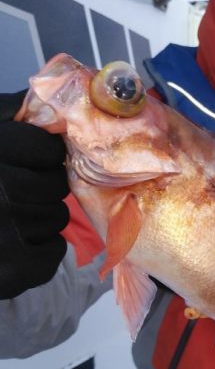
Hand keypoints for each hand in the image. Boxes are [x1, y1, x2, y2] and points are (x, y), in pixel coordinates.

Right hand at [0, 91, 69, 297]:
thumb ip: (9, 111)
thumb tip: (50, 95)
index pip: (48, 150)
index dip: (42, 154)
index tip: (28, 158)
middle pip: (54, 186)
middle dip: (41, 186)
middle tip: (15, 189)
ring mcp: (3, 236)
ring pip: (55, 219)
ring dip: (40, 217)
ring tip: (8, 215)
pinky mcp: (9, 273)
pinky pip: (51, 254)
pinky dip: (41, 249)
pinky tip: (15, 241)